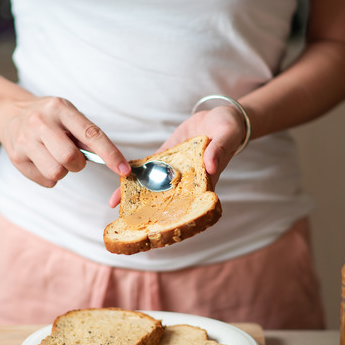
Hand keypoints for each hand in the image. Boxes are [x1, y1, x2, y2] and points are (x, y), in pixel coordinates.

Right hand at [0, 96, 129, 187]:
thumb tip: (111, 160)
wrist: (9, 112)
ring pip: (57, 173)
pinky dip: (50, 176)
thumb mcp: (67, 114)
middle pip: (70, 158)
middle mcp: (40, 122)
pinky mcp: (16, 158)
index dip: (110, 154)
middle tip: (73, 158)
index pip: (91, 134)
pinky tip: (43, 161)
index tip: (124, 170)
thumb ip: (85, 134)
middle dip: (78, 164)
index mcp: (60, 108)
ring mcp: (25, 140)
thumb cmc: (48, 116)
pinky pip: (46, 181)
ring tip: (55, 157)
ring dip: (64, 171)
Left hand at [107, 104, 246, 206]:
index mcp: (204, 182)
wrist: (220, 116)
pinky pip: (150, 165)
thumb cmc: (230, 129)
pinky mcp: (167, 156)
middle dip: (145, 209)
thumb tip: (210, 166)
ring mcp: (175, 169)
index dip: (170, 216)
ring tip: (114, 201)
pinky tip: (121, 177)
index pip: (186, 204)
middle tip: (124, 218)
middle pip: (165, 199)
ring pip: (153, 184)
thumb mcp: (227, 136)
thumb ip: (219, 150)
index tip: (154, 228)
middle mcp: (187, 180)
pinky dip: (136, 171)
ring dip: (135, 192)